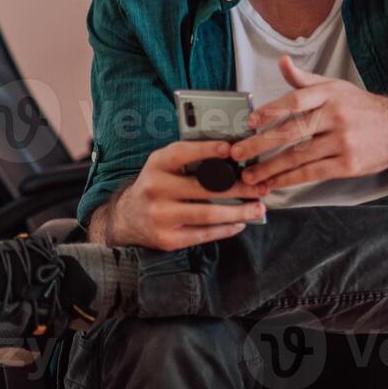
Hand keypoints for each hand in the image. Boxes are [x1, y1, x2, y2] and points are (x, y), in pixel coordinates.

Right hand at [98, 140, 268, 250]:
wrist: (126, 218)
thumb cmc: (157, 185)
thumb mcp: (164, 166)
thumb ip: (190, 159)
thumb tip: (233, 156)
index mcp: (156, 165)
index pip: (182, 153)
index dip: (207, 150)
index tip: (230, 149)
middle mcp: (155, 189)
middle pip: (204, 188)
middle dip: (238, 188)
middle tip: (261, 187)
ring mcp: (160, 216)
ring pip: (207, 214)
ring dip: (238, 212)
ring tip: (258, 208)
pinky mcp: (166, 239)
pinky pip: (202, 234)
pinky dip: (225, 229)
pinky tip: (240, 223)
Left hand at [230, 56, 387, 189]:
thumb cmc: (361, 107)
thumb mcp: (336, 86)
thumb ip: (305, 79)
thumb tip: (282, 62)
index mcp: (330, 94)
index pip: (295, 101)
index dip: (270, 111)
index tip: (249, 122)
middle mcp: (336, 116)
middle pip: (291, 131)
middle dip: (259, 145)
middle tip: (237, 154)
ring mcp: (342, 142)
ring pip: (298, 156)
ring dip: (270, 169)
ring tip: (250, 177)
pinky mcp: (348, 164)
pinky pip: (312, 173)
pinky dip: (290, 180)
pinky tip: (274, 184)